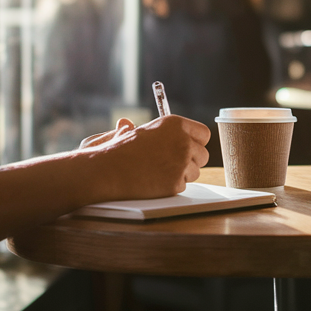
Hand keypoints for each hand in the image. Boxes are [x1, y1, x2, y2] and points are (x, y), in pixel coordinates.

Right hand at [88, 115, 209, 198]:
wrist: (107, 170)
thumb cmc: (119, 150)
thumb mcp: (137, 131)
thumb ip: (152, 130)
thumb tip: (132, 123)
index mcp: (175, 124)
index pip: (203, 134)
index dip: (196, 142)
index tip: (189, 147)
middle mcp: (183, 141)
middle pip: (203, 155)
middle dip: (192, 160)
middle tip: (174, 163)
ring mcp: (181, 163)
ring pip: (195, 172)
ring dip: (182, 174)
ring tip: (159, 171)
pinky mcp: (176, 182)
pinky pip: (183, 185)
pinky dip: (171, 186)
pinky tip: (154, 181)